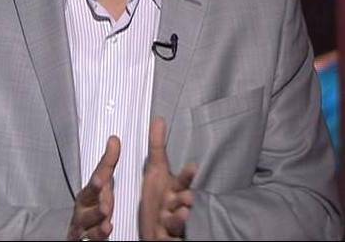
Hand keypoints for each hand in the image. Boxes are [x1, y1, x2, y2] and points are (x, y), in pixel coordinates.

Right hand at [67, 136, 120, 240]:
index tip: (101, 181)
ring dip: (96, 222)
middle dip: (96, 203)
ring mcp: (82, 225)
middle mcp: (82, 208)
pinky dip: (96, 237)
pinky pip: (89, 239)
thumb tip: (114, 139)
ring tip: (106, 221)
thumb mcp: (103, 182)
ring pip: (87, 223)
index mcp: (87, 192)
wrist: (82, 229)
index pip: (94, 183)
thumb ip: (109, 162)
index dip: (97, 182)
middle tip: (105, 204)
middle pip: (87, 205)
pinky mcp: (84, 239)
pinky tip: (106, 231)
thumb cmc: (94, 203)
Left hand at [139, 117, 195, 240]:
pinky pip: (168, 240)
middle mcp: (175, 206)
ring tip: (181, 213)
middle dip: (185, 198)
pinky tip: (169, 238)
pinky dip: (169, 240)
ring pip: (177, 222)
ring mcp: (171, 224)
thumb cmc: (158, 196)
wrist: (155, 228)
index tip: (193, 166)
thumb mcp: (155, 171)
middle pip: (183, 201)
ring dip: (179, 219)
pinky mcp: (165, 239)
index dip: (187, 175)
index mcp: (173, 190)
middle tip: (187, 197)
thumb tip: (159, 119)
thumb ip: (157, 147)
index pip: (182, 180)